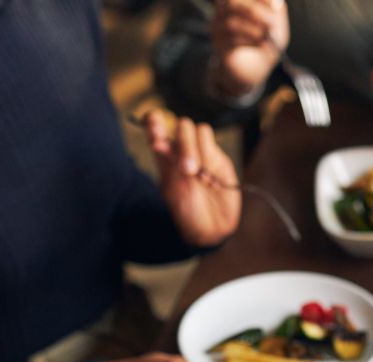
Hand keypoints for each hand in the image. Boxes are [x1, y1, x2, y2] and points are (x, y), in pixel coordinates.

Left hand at [147, 112, 240, 246]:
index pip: (156, 129)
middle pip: (180, 127)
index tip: (154, 121)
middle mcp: (182, 151)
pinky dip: (210, 155)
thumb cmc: (187, 212)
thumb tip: (160, 140)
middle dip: (184, 145)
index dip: (154, 122)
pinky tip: (211, 177)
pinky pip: (211, 141)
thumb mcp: (173, 190)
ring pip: (197, 130)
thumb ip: (169, 164)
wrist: (212, 228)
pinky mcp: (218, 157)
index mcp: (164, 157)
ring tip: (199, 177)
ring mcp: (201, 153)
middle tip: (188, 170)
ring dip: (196, 151)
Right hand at [211, 0, 288, 95]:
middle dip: (254, 11)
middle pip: (233, 2)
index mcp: (237, 1)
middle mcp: (223, 10)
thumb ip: (276, 9)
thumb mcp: (276, 24)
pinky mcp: (218, 46)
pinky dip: (248, 42)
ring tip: (264, 37)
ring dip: (253, 30)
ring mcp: (218, 28)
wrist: (255, 68)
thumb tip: (276, 2)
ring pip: (231, 23)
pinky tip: (258, 45)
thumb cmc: (265, 41)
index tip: (275, 7)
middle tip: (270, 23)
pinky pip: (230, 41)